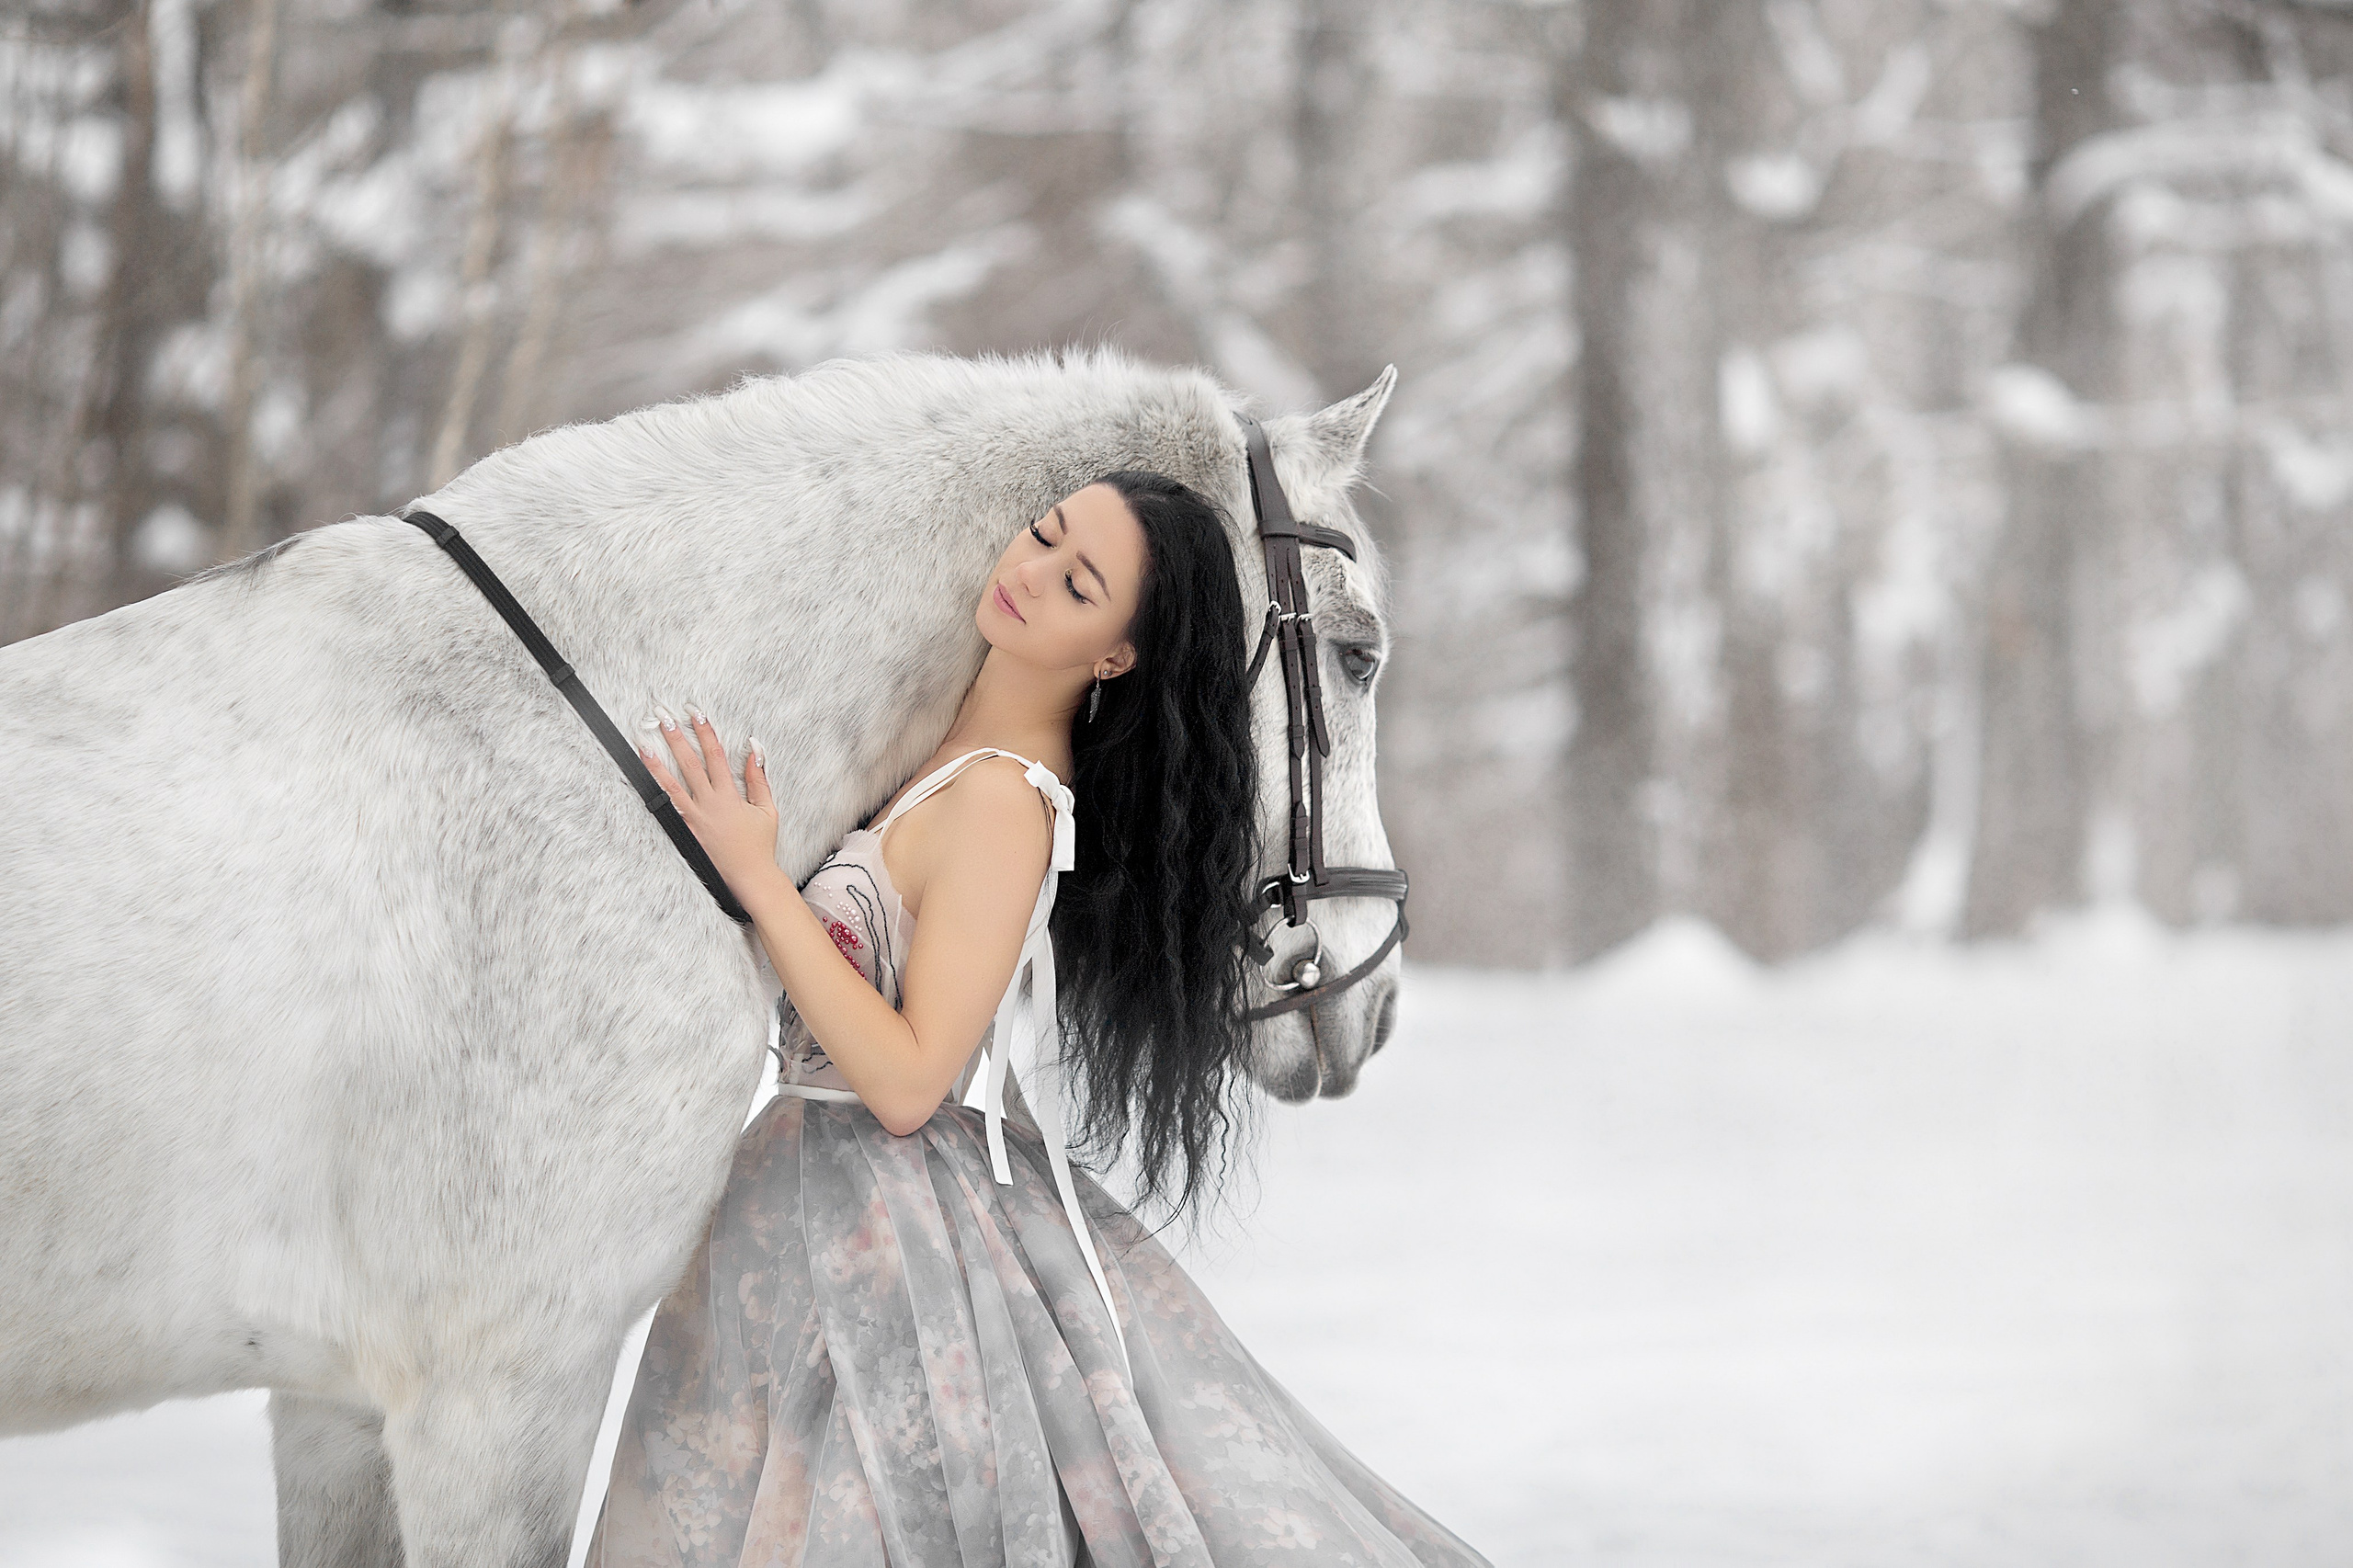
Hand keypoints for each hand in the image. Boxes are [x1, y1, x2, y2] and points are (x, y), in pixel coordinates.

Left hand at [640, 709, 778, 899]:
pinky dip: (656, 794)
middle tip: (664, 719)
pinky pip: (668, 810)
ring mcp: (694, 819)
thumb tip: (754, 750)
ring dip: (657, 764)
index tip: (697, 714)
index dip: (706, 733)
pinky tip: (645, 782)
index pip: (715, 756)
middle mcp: (709, 804)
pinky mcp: (686, 832)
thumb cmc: (760, 844)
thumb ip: (758, 779)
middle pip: (689, 764)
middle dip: (677, 739)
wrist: (749, 877)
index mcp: (729, 796)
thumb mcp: (766, 809)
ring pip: (671, 786)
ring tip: (643, 745)